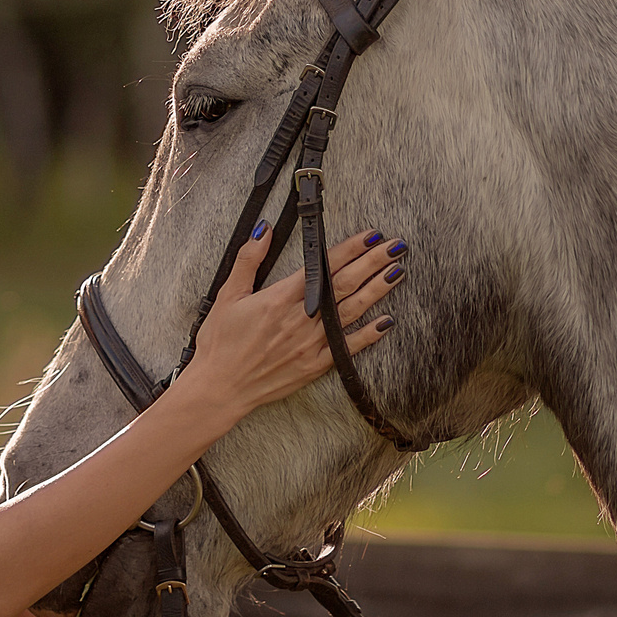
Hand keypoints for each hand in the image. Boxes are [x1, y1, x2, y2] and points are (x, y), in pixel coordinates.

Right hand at [178, 224, 405, 417]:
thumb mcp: (227, 295)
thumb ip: (248, 259)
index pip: (323, 266)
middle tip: (396, 246)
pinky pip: (347, 348)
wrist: (219, 388)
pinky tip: (387, 321)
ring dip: (377, 291)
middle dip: (373, 263)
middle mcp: (301, 319)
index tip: (370, 235)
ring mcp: (310, 344)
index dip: (349, 249)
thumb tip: (264, 228)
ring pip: (352, 312)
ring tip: (398, 272)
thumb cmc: (219, 342)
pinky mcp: (314, 366)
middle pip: (345, 286)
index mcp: (280, 298)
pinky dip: (369, 335)